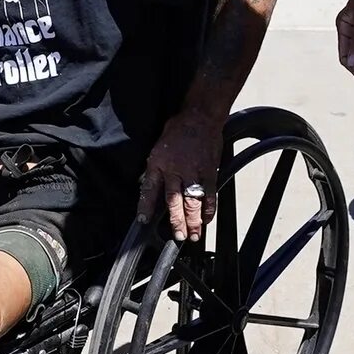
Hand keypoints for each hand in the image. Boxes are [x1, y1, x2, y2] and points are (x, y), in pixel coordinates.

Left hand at [138, 111, 225, 242]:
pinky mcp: (209, 172)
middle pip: (173, 201)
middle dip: (175, 220)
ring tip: (193, 235)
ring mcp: (194, 172)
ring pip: (192, 201)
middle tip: (177, 236)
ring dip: (193, 220)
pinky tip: (206, 220)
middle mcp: (175, 170)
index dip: (145, 206)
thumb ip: (155, 167)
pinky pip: (210, 195)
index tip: (143, 221)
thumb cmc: (178, 131)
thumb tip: (152, 186)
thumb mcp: (158, 147)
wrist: (200, 117)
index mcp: (158, 163)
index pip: (149, 189)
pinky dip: (209, 209)